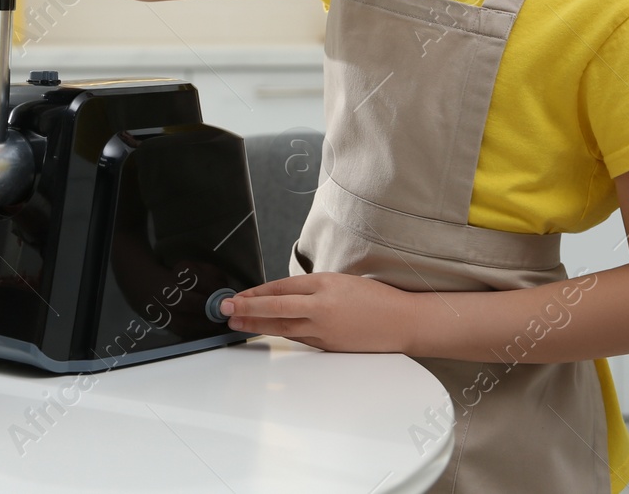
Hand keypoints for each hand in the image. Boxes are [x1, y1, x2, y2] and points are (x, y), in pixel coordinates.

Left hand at [220, 272, 416, 352]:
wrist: (403, 322)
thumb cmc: (376, 298)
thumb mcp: (342, 281)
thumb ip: (313, 288)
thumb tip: (282, 294)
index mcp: (325, 284)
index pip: (281, 287)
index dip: (255, 292)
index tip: (236, 295)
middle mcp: (322, 307)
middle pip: (276, 308)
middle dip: (247, 309)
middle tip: (225, 309)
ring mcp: (324, 329)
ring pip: (283, 327)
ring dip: (257, 325)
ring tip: (237, 323)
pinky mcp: (329, 346)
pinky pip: (298, 338)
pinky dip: (280, 333)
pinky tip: (267, 332)